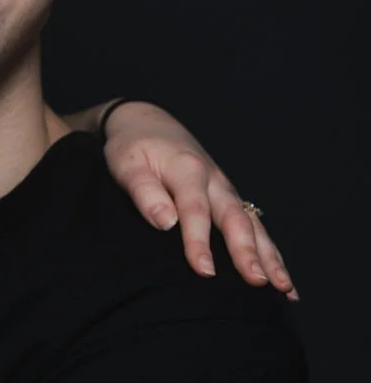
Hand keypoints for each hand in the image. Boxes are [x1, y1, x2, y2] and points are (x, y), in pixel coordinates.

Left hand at [101, 100, 297, 300]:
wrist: (147, 122)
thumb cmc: (133, 147)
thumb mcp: (127, 164)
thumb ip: (145, 192)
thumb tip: (165, 222)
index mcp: (187, 169)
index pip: (195, 209)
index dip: (199, 242)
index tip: (205, 272)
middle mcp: (214, 179)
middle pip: (235, 218)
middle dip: (248, 252)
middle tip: (258, 283)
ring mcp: (225, 189)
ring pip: (253, 224)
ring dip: (269, 256)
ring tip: (284, 289)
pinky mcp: (229, 197)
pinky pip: (254, 226)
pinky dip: (270, 252)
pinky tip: (282, 279)